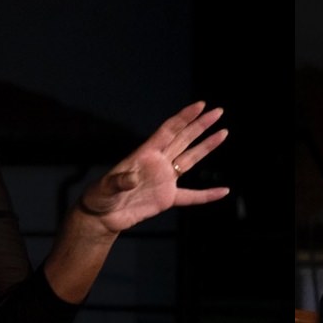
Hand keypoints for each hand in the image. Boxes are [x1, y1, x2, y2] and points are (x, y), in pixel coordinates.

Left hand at [75, 101, 229, 233]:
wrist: (102, 216)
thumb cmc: (99, 197)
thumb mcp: (106, 188)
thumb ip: (119, 181)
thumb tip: (132, 179)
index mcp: (145, 154)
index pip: (169, 131)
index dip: (185, 117)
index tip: (200, 106)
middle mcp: (158, 163)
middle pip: (184, 139)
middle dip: (201, 125)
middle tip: (218, 111)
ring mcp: (164, 180)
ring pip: (190, 159)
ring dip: (206, 146)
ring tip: (223, 133)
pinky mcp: (167, 198)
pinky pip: (192, 196)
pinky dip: (207, 195)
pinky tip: (223, 191)